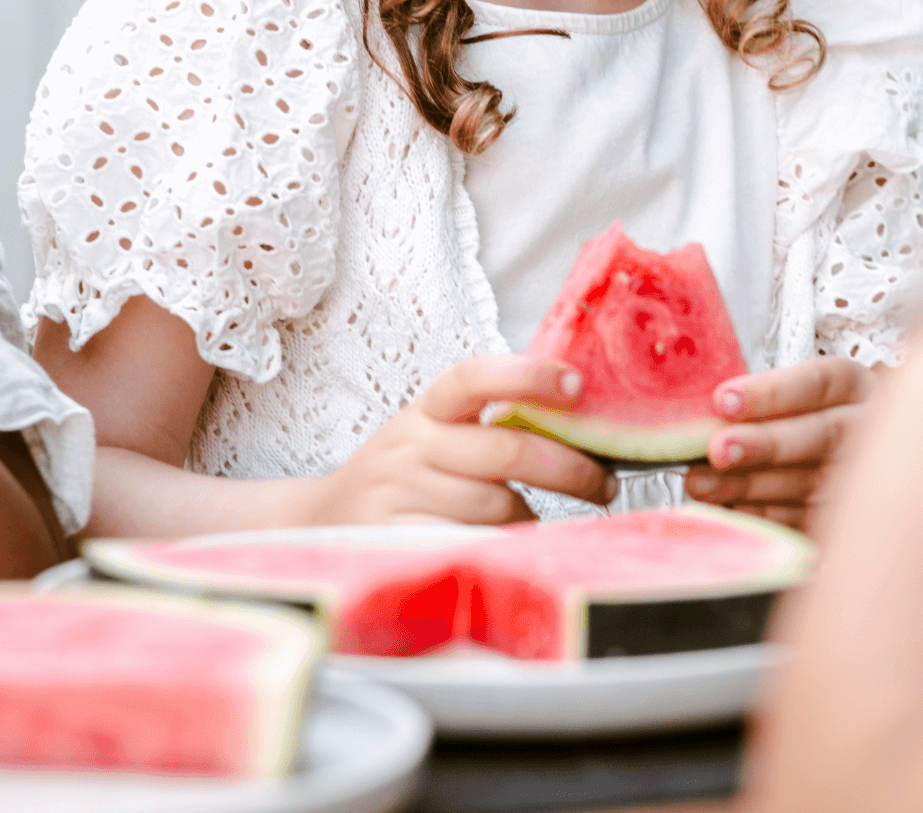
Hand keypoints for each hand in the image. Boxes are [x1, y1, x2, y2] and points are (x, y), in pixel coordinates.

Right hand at [301, 356, 616, 525]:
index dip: (529, 375)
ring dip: (532, 517)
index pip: (475, 376)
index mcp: (425, 409)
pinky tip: (505, 547)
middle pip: (507, 449)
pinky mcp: (398, 541)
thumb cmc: (401, 478)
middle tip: (603, 485)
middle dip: (570, 469)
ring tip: (530, 522)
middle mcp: (411, 445)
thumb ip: (485, 428)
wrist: (319, 524)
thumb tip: (574, 428)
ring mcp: (402, 494)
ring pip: (499, 505)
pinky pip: (475, 544)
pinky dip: (503, 547)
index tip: (577, 383)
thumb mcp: (430, 436)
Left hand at [683, 357, 874, 529]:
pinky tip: (731, 512)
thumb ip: (766, 400)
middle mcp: (868, 430)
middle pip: (821, 436)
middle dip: (764, 444)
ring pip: (811, 484)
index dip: (771, 392)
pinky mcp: (849, 520)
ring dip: (753, 487)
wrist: (874, 463)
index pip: (818, 383)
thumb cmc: (814, 417)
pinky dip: (766, 518)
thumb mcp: (801, 395)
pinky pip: (807, 522)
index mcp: (854, 387)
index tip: (723, 400)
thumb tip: (707, 413)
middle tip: (716, 451)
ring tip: (704, 486)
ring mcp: (865, 479)